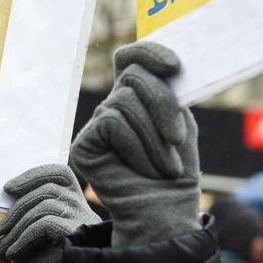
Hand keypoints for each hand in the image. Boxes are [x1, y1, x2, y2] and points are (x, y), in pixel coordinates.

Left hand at [0, 164, 99, 262]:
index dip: (33, 175)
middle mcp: (85, 209)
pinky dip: (22, 238)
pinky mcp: (80, 234)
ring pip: (44, 205)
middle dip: (15, 207)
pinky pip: (45, 224)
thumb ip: (24, 208)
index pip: (60, 173)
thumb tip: (7, 188)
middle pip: (49, 187)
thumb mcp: (27, 232)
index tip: (7, 189)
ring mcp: (85, 221)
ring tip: (0, 247)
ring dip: (15, 227)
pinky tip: (12, 255)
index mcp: (74, 204)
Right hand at [70, 41, 199, 246]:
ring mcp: (96, 123)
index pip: (131, 58)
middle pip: (134, 76)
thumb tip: (162, 67)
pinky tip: (142, 168)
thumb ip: (167, 94)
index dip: (148, 52)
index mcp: (138, 97)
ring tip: (164, 166)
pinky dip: (137, 147)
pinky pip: (113, 124)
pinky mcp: (84, 143)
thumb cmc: (175, 170)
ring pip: (125, 102)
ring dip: (154, 137)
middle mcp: (113, 106)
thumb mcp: (179, 124)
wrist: (163, 210)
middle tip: (176, 139)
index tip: (174, 66)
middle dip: (163, 104)